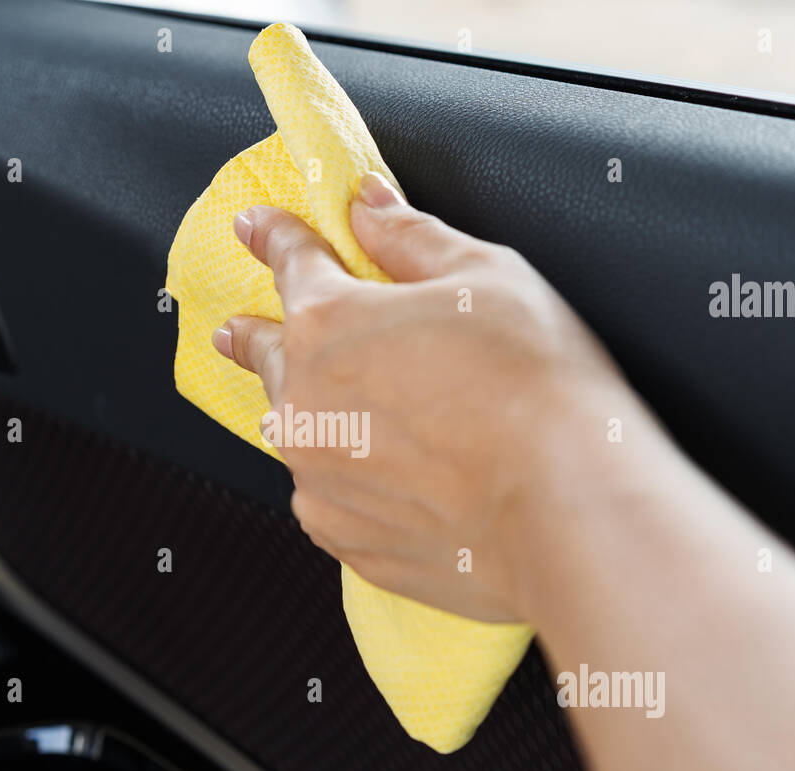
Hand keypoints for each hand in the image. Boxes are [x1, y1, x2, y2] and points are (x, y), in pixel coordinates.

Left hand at [214, 172, 635, 622]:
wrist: (562, 511)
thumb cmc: (534, 386)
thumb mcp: (486, 276)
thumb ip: (413, 239)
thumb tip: (369, 208)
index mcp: (328, 322)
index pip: (292, 264)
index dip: (275, 238)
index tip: (254, 227)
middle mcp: (303, 402)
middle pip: (269, 354)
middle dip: (252, 336)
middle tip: (232, 331)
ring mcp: (316, 477)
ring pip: (297, 432)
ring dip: (306, 414)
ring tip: (324, 414)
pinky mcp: (343, 537)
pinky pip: (326, 496)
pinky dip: (343, 480)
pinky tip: (379, 480)